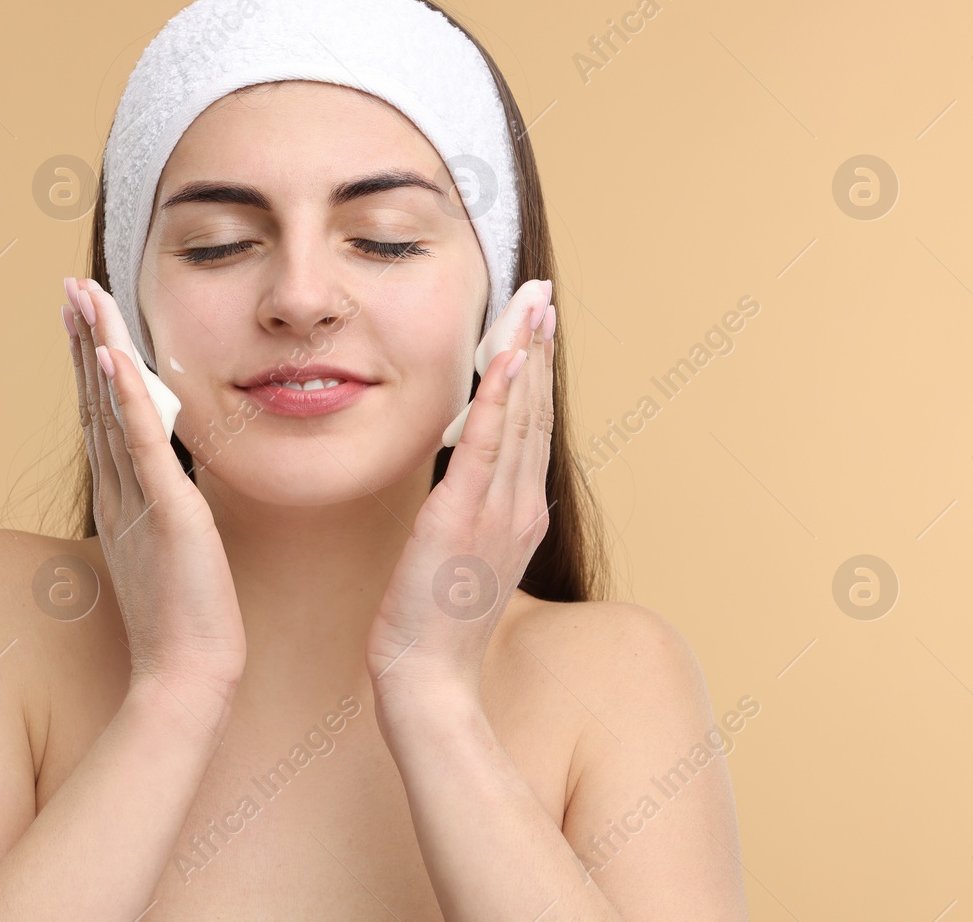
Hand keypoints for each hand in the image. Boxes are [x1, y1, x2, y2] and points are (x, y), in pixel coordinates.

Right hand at [64, 278, 246, 705]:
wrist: (185, 677)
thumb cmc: (181, 621)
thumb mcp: (167, 549)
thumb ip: (160, 509)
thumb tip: (164, 483)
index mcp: (120, 497)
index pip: (101, 413)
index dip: (89, 359)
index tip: (81, 312)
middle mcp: (119, 490)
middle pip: (94, 398)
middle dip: (82, 338)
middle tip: (68, 285)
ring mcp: (138, 498)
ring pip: (112, 408)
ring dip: (97, 348)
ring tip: (83, 297)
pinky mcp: (169, 511)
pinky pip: (144, 444)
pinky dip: (127, 398)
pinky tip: (115, 357)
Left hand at [365, 280, 556, 697]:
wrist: (428, 679)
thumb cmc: (434, 625)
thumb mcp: (462, 557)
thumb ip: (470, 512)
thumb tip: (462, 476)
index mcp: (520, 514)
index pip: (532, 428)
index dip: (537, 372)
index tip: (539, 324)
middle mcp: (520, 506)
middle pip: (537, 411)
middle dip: (541, 348)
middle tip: (545, 293)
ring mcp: (498, 511)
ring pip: (521, 418)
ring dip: (527, 356)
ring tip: (534, 306)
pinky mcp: (463, 516)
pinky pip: (487, 446)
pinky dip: (501, 399)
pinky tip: (506, 359)